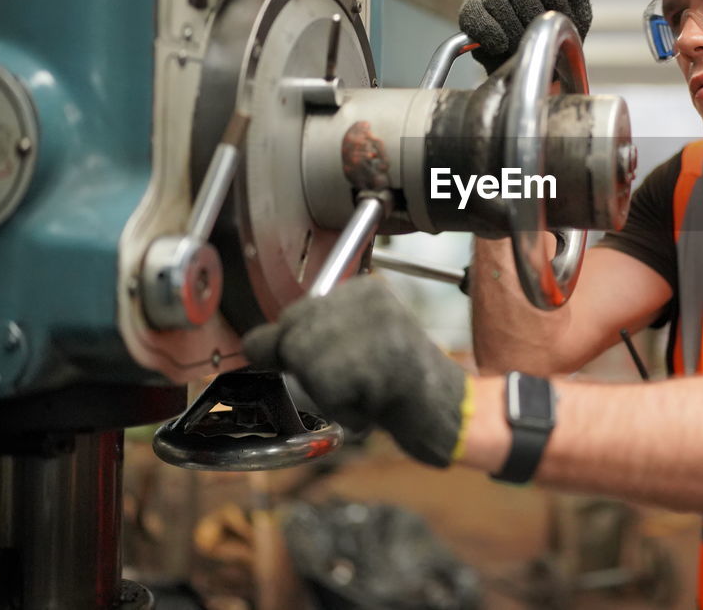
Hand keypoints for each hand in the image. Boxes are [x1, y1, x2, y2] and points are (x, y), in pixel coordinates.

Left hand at [242, 276, 468, 467]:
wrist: (450, 414)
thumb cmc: (395, 389)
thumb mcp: (352, 350)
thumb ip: (307, 339)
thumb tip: (252, 345)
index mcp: (363, 289)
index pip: (294, 315)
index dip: (300, 352)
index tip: (339, 368)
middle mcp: (368, 297)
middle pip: (292, 335)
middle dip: (309, 372)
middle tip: (354, 386)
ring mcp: (374, 323)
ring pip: (302, 358)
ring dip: (325, 393)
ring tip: (364, 395)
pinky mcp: (376, 354)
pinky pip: (322, 384)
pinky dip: (340, 408)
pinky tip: (371, 406)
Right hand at [458, 0, 592, 72]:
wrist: (536, 70)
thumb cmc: (558, 38)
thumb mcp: (577, 12)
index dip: (556, 2)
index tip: (563, 22)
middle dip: (533, 20)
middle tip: (542, 39)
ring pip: (497, 0)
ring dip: (513, 30)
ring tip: (524, 46)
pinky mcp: (470, 9)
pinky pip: (475, 14)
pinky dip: (490, 32)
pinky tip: (501, 46)